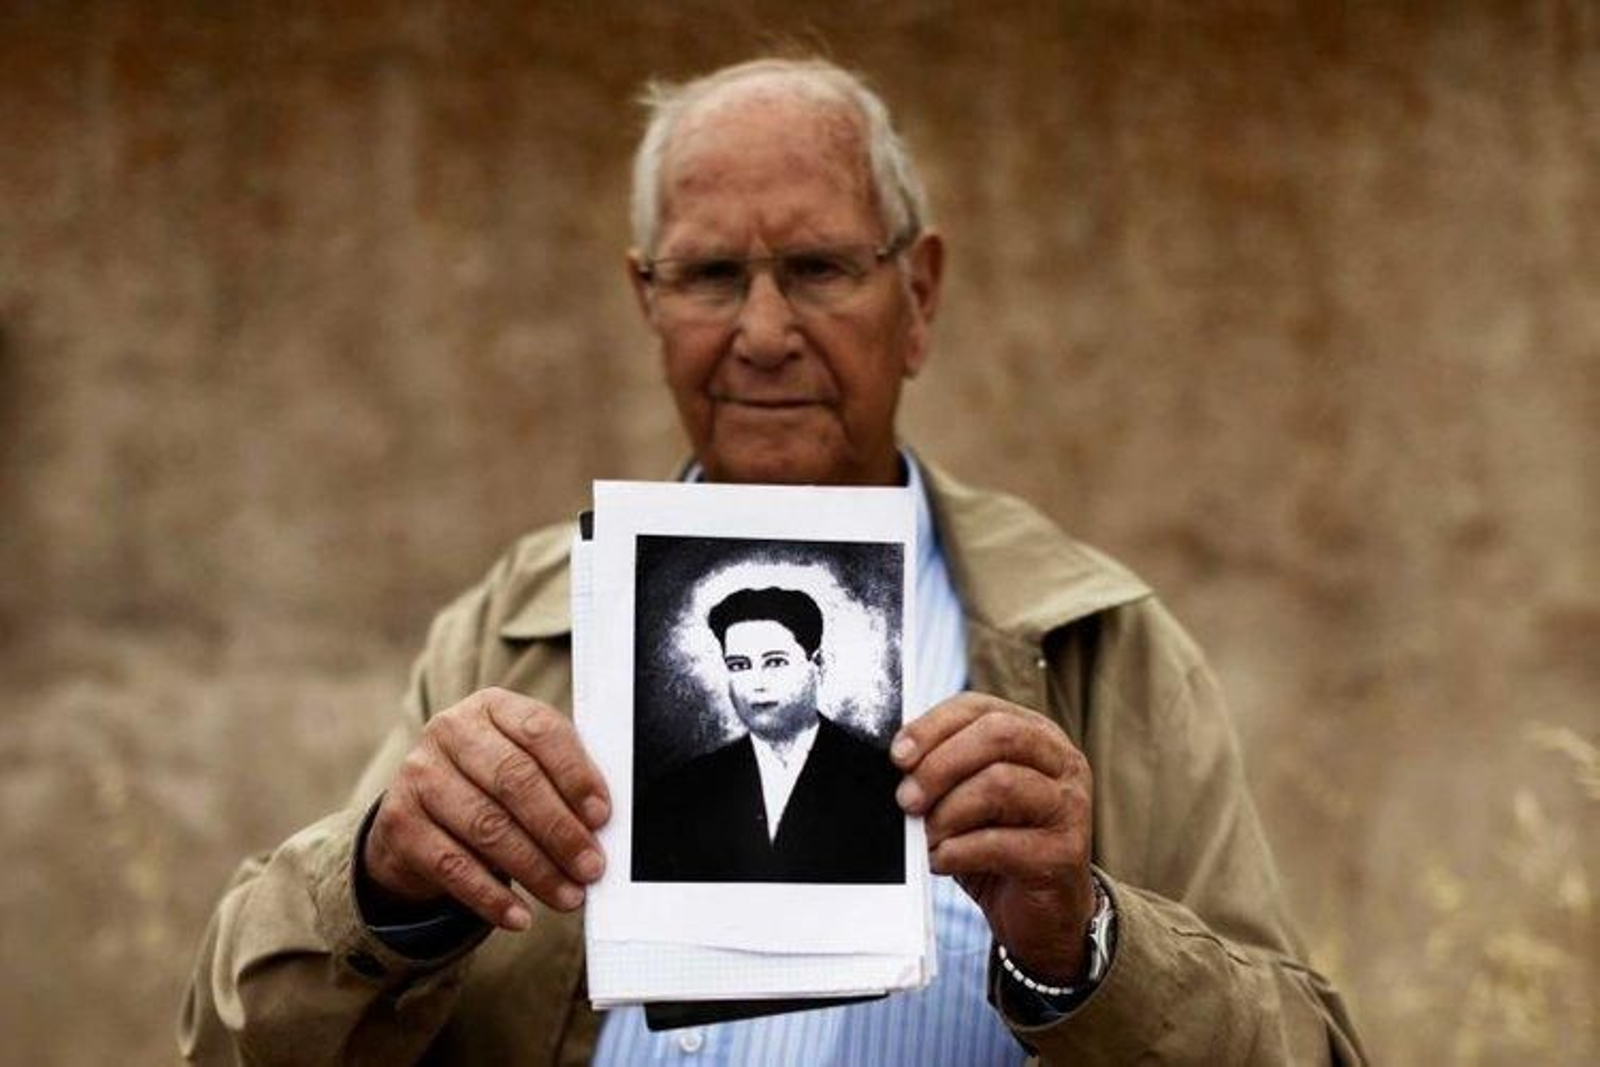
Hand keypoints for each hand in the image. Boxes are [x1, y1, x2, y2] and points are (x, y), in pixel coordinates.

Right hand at [362, 687, 610, 929]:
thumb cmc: (490, 783)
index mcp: (492, 706)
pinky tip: (521, 916)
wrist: (418, 812)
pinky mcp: (400, 823)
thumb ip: (560, 779)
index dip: (575, 775)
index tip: (602, 817)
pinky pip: (453, 866)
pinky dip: (491, 897)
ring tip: (568, 896)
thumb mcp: (523, 762)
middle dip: (560, 830)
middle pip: (514, 781)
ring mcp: (419, 775)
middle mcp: (449, 731)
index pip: (540, 731)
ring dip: (535, 869)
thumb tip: (600, 825)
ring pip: (487, 826)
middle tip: (591, 867)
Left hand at [891, 692, 1095, 983]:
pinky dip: (957, 852)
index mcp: (1037, 735)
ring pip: (1000, 783)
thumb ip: (946, 771)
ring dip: (947, 812)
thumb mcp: (972, 798)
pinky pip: (1000, 843)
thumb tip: (898, 762)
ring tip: (927, 836)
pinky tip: (942, 861)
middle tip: (907, 799)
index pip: (980, 708)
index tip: (898, 756)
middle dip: (940, 765)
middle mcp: (1062, 763)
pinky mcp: (1063, 854)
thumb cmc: (1001, 846)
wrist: (1045, 914)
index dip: (933, 726)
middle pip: (998, 735)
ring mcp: (1068, 807)